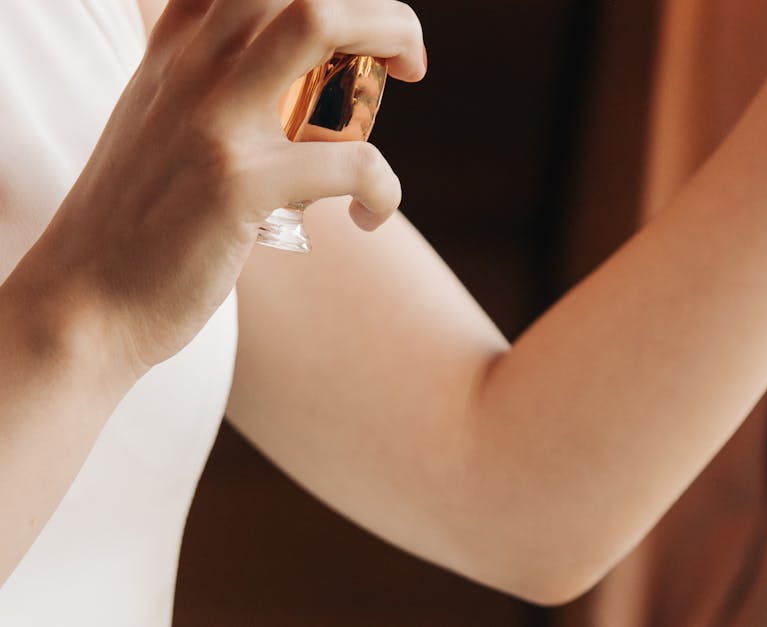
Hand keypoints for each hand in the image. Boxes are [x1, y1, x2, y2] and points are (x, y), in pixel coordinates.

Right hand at [10, 0, 424, 371]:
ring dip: (392, 37)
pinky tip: (371, 216)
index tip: (355, 32)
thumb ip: (205, 90)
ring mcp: (214, 119)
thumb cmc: (136, 226)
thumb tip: (280, 87)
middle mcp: (192, 68)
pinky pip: (352, 160)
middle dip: (374, 5)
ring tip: (409, 80)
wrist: (84, 305)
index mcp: (175, 53)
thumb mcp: (157, 130)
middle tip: (403, 57)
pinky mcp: (238, 182)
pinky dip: (385, 186)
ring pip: (319, 21)